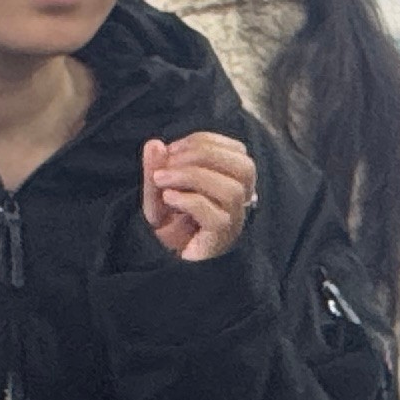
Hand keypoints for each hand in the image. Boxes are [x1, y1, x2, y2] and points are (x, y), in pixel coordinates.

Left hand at [141, 129, 255, 261]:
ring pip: (231, 191)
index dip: (201, 141)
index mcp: (234, 179)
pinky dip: (188, 200)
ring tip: (162, 180)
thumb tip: (154, 144)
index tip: (170, 151)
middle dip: (203, 155)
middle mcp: (242, 199)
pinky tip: (168, 197)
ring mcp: (234, 220)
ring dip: (192, 176)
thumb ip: (156, 165)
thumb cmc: (168, 219)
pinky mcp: (221, 238)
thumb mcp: (158, 187)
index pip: (236, 149)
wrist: (166, 257)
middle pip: (245, 167)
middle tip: (167, 163)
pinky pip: (215, 216)